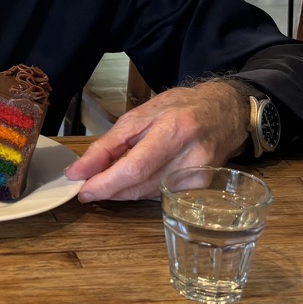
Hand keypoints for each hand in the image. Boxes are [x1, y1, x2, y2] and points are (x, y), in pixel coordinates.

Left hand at [64, 82, 248, 200]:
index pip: (135, 167)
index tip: (82, 189)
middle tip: (86, 185)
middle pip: (141, 185)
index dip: (106, 183)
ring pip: (147, 194)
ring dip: (123, 190)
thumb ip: (109, 145)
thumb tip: (79, 170)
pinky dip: (141, 189)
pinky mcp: (202, 190)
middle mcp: (191, 157)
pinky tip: (135, 177)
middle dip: (109, 188)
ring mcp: (200, 177)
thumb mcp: (139, 116)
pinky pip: (160, 195)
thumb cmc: (179, 108)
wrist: (223, 113)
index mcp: (174, 130)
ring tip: (108, 177)